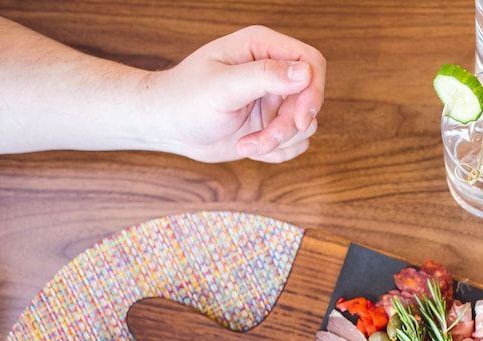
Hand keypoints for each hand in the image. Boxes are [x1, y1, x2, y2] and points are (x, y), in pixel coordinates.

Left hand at [141, 25, 325, 162]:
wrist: (169, 127)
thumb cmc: (185, 99)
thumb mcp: (223, 87)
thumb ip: (264, 76)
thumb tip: (305, 72)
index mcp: (261, 47)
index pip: (311, 61)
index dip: (313, 91)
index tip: (300, 119)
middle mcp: (273, 71)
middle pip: (310, 99)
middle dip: (289, 125)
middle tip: (264, 139)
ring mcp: (274, 99)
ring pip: (305, 125)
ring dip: (279, 142)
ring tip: (248, 144)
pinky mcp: (272, 123)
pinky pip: (295, 143)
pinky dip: (276, 152)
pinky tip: (249, 146)